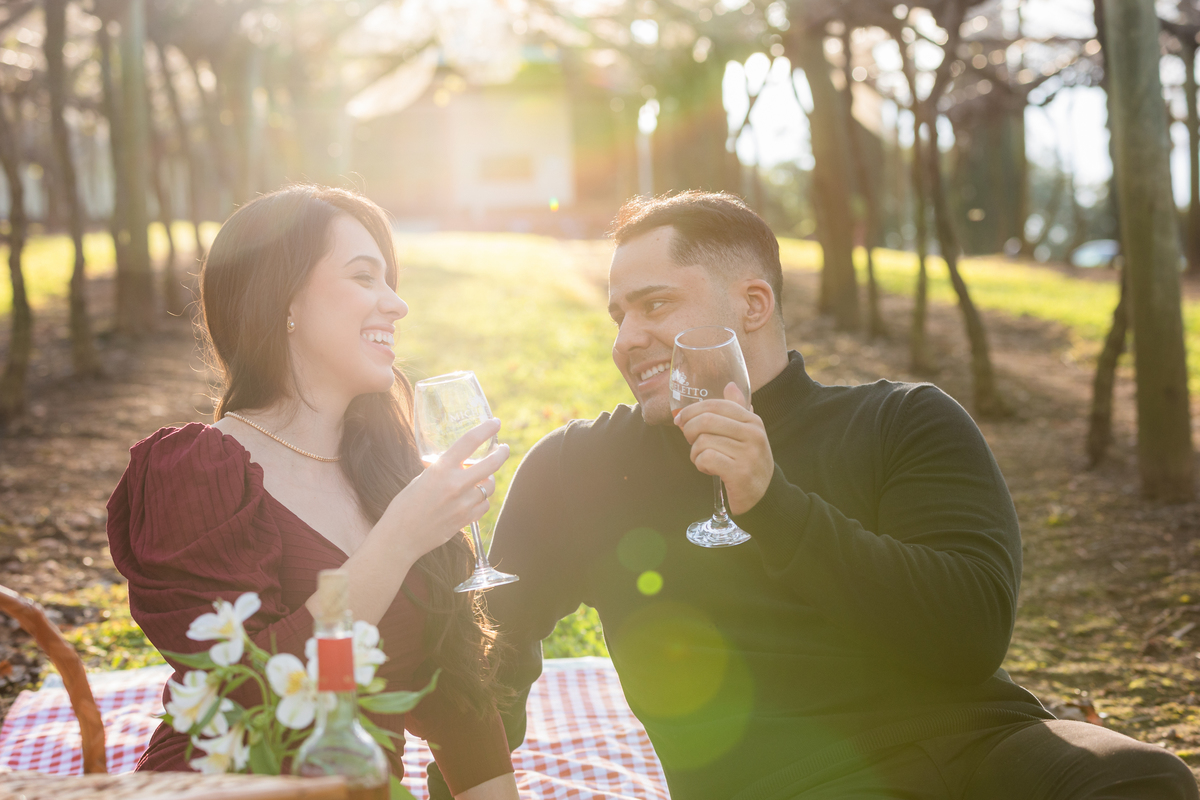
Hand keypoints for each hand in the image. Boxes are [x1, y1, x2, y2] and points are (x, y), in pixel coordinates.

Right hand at [382, 418, 509, 558]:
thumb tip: (458, 464)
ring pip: (489, 486)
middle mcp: (455, 484)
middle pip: (492, 463)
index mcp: (440, 469)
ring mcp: (463, 504)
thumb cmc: (405, 506)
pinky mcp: (466, 520)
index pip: (470, 441)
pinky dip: (482, 500)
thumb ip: (442, 470)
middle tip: (504, 448)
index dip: (486, 429)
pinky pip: (484, 505)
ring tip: (481, 480)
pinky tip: (473, 499)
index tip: (495, 423)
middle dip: (502, 453)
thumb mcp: (421, 479)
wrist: (400, 538)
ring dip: (488, 481)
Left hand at [674, 383, 772, 514]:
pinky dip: (700, 464)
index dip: (692, 410)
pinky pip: (706, 459)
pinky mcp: (740, 473)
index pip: (716, 405)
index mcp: (753, 421)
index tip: (680, 419)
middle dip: (689, 430)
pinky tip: (708, 469)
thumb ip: (738, 409)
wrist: (764, 494)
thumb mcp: (747, 433)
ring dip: (695, 453)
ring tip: (704, 459)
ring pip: (703, 442)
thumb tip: (730, 385)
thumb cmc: (748, 461)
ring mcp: (748, 454)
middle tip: (690, 441)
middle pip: (705, 421)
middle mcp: (753, 434)